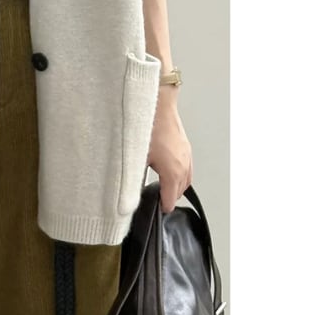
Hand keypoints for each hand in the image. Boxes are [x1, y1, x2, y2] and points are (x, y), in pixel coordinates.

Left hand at [145, 88, 192, 212]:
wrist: (158, 104)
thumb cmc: (147, 126)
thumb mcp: (136, 156)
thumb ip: (133, 177)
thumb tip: (127, 189)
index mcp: (172, 172)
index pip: (170, 199)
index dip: (162, 207)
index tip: (157, 209)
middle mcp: (183, 166)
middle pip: (180, 191)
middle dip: (170, 197)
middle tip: (157, 200)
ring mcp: (187, 155)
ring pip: (186, 180)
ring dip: (176, 186)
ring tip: (163, 187)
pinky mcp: (186, 146)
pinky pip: (188, 168)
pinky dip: (181, 174)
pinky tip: (170, 170)